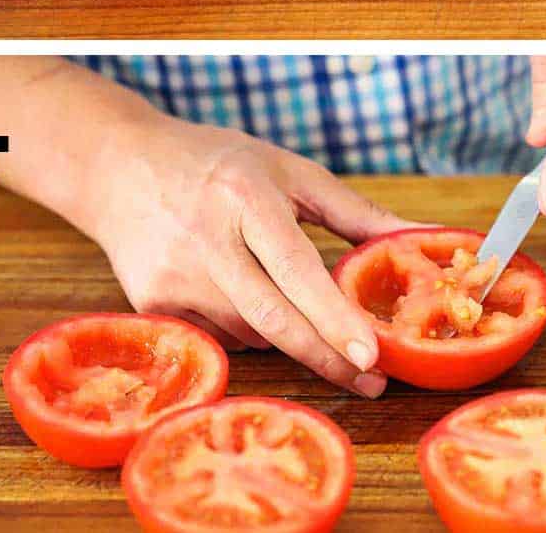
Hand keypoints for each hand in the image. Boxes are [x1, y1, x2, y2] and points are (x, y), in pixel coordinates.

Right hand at [91, 109, 415, 396]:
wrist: (122, 167)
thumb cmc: (220, 165)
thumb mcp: (289, 171)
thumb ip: (354, 212)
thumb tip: (423, 238)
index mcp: (245, 197)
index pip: (296, 268)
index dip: (334, 316)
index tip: (372, 355)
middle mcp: (206, 241)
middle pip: (274, 318)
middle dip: (326, 355)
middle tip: (372, 380)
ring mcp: (173, 279)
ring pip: (251, 332)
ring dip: (287, 331)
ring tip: (296, 304)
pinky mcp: (152, 307)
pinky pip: (220, 337)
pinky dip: (246, 329)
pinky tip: (242, 296)